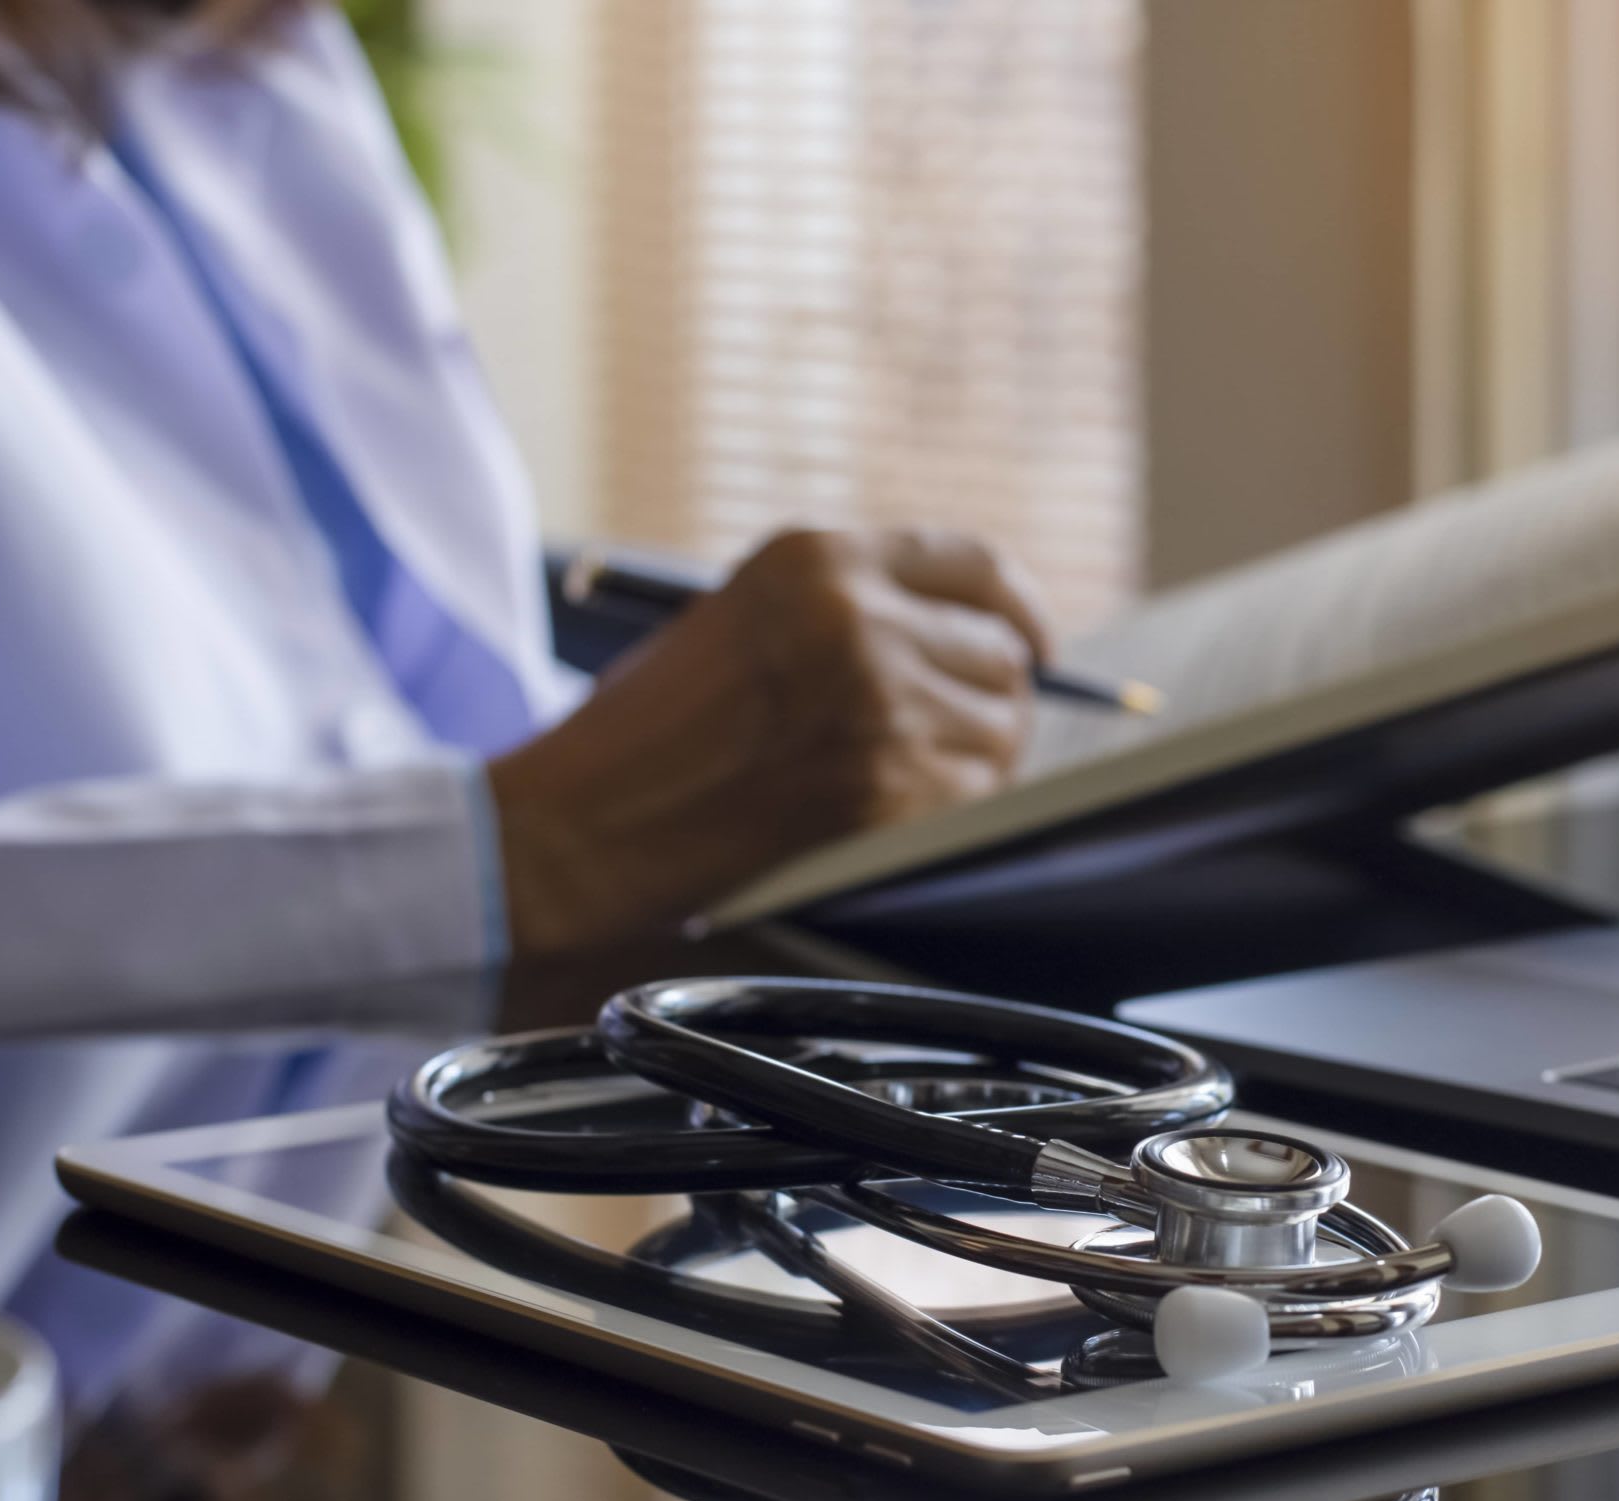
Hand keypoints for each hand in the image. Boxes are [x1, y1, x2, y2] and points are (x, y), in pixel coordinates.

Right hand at [486, 526, 1052, 957]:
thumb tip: (974, 635)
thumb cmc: (649, 732)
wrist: (582, 824)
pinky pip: (978, 794)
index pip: (975, 564)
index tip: (1036, 643)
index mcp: (814, 558)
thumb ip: (848, 606)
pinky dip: (954, 810)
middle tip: (948, 735)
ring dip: (975, 759)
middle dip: (989, 698)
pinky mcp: (884, 786)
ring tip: (901, 778)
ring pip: (1002, 729)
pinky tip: (892, 815)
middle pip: (1000, 652)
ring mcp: (876, 701)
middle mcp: (854, 616)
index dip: (1020, 609)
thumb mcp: (744, 616)